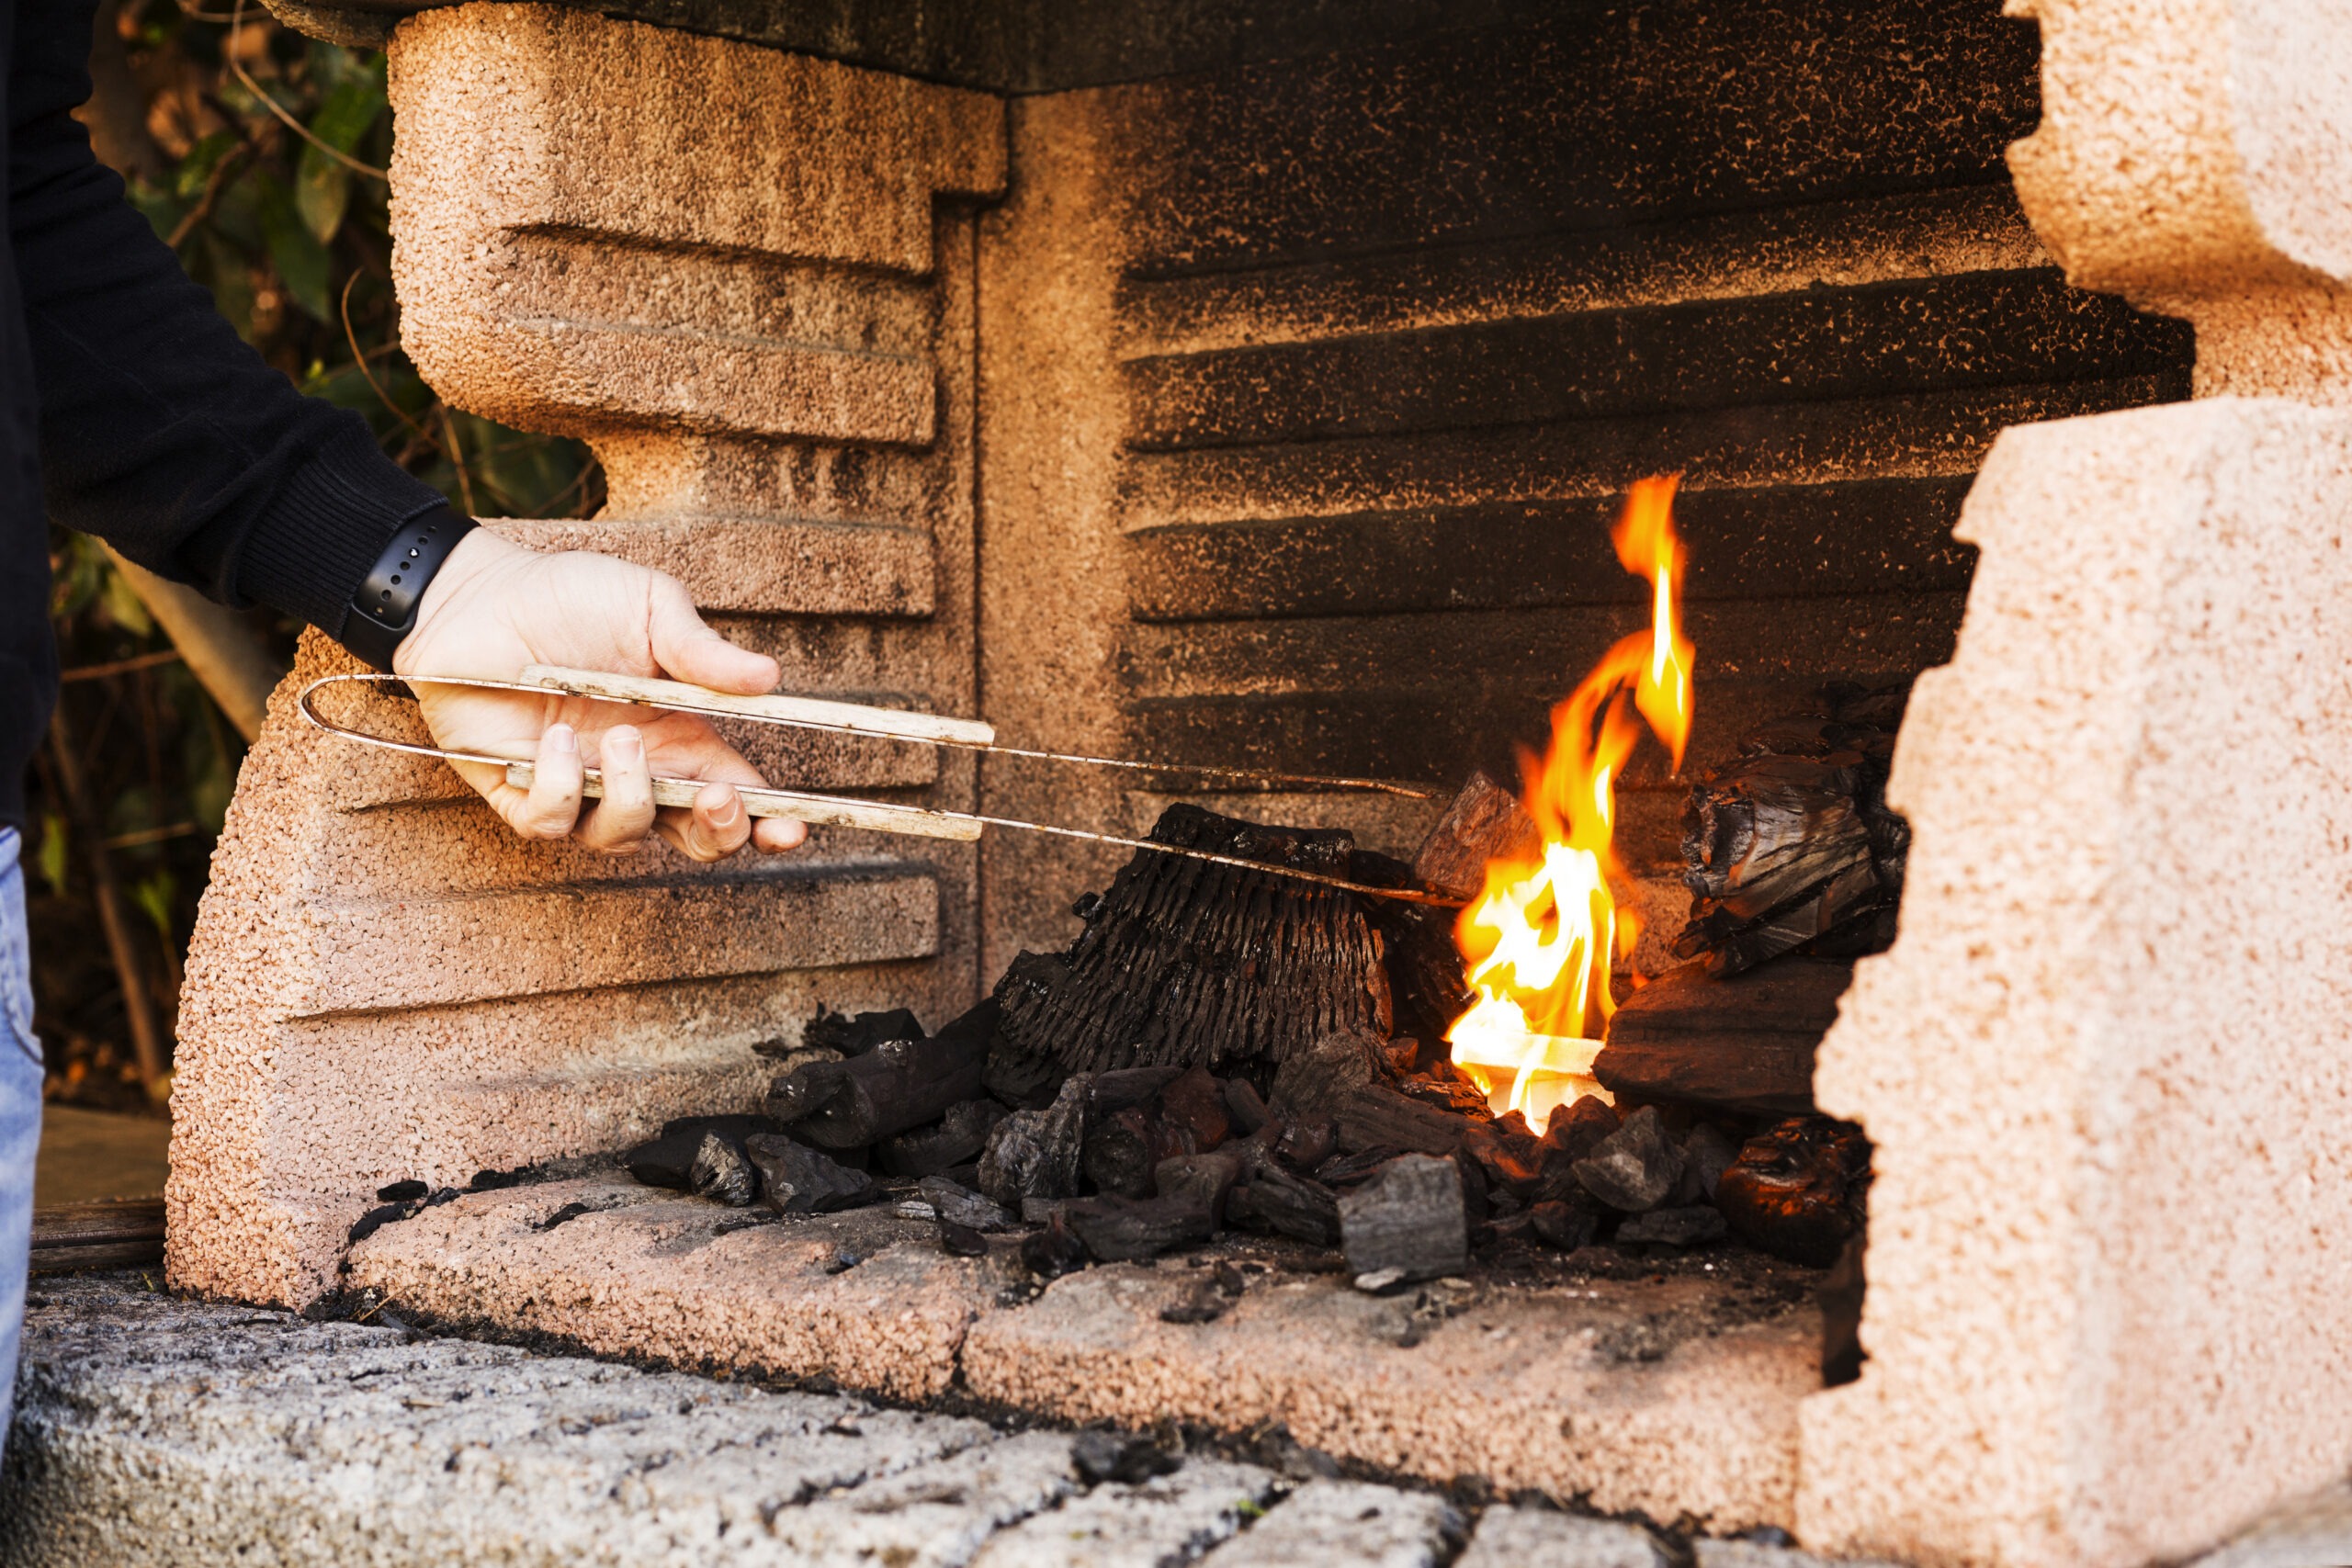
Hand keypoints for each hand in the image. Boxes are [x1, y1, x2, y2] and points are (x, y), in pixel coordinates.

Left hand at [391, 532, 806, 858]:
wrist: (474, 596)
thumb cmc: (567, 597)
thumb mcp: (649, 607)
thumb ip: (703, 651)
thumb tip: (770, 679)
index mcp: (681, 735)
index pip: (738, 796)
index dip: (770, 823)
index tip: (791, 827)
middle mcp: (637, 772)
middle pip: (695, 840)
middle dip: (718, 834)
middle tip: (714, 798)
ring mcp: (580, 788)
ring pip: (624, 838)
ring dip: (631, 796)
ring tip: (619, 738)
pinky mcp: (521, 792)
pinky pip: (552, 822)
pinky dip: (561, 788)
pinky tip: (554, 738)